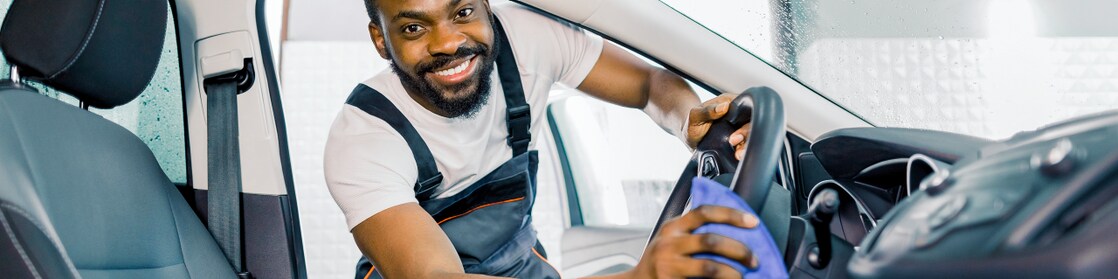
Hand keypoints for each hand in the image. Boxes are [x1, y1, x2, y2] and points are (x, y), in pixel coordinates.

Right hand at [626, 206, 759, 278]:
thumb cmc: (660, 260)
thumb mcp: (671, 238)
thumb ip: (692, 231)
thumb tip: (734, 230)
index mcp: (672, 227)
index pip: (704, 213)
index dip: (731, 215)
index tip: (753, 221)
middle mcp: (669, 244)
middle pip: (710, 240)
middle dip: (738, 249)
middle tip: (753, 260)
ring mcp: (668, 265)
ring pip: (708, 266)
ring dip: (732, 272)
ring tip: (743, 275)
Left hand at [685, 94, 751, 159]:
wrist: (688, 139)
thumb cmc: (692, 123)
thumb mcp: (695, 116)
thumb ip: (708, 110)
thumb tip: (724, 106)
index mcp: (729, 103)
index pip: (747, 106)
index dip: (746, 118)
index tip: (736, 132)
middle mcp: (737, 115)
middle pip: (751, 122)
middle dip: (746, 134)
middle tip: (734, 142)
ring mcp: (738, 128)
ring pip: (750, 135)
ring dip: (746, 145)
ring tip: (738, 154)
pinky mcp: (738, 140)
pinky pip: (745, 144)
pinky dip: (743, 151)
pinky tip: (739, 156)